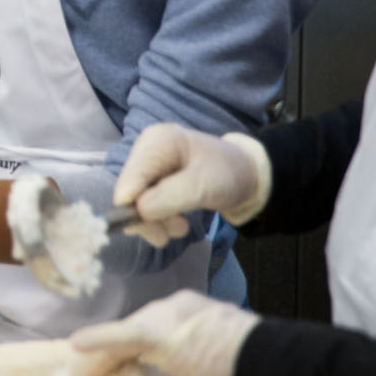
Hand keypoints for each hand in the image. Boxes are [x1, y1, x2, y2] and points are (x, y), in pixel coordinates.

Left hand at [67, 289, 259, 375]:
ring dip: (97, 362)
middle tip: (87, 375)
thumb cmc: (256, 362)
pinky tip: (76, 345)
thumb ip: (202, 358)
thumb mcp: (223, 354)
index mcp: (188, 311)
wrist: (266, 358)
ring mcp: (163, 317)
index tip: (117, 366)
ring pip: (120, 340)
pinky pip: (119, 338)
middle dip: (106, 356)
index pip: (149, 330)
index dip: (128, 350)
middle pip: (129, 333)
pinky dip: (97, 341)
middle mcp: (172, 307)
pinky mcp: (155, 332)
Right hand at [115, 125, 272, 247]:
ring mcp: (149, 166)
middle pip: (129, 192)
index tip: (156, 229)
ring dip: (156, 222)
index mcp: (156, 142)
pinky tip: (177, 222)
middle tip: (170, 233)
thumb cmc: (228, 174)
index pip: (129, 179)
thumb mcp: (203, 186)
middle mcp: (146, 151)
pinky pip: (146, 205)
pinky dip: (160, 219)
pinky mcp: (154, 180)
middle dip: (148, 217)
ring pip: (135, 203)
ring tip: (181, 228)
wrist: (246, 176)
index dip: (132, 207)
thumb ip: (169, 196)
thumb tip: (138, 210)